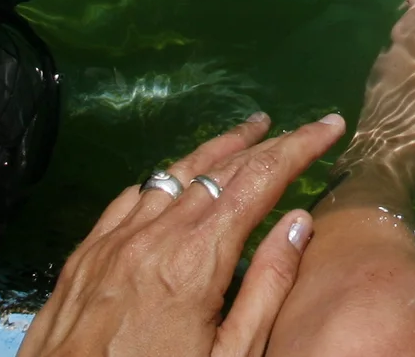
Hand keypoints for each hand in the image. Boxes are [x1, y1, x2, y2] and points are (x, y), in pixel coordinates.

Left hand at [23, 111, 345, 356]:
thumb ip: (267, 288)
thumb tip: (298, 223)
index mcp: (197, 258)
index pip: (259, 180)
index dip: (298, 147)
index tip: (329, 126)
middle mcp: (155, 234)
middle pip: (221, 169)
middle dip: (268, 143)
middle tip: (301, 128)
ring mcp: (114, 240)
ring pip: (173, 173)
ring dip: (217, 149)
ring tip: (249, 132)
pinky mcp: (86, 254)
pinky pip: (131, 197)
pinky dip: (164, 178)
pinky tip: (175, 177)